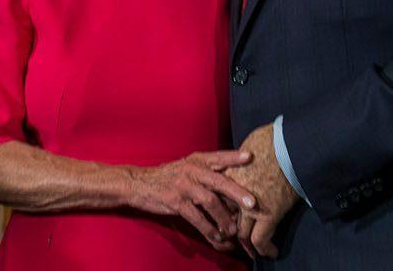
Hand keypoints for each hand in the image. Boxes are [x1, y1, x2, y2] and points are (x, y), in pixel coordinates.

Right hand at [125, 150, 256, 250]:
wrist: (140, 183)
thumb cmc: (169, 176)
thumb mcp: (188, 166)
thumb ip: (208, 171)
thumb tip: (234, 182)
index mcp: (197, 160)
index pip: (219, 156)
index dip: (234, 157)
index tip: (251, 157)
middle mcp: (192, 170)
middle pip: (219, 181)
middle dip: (237, 192)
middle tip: (252, 203)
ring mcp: (183, 186)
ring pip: (209, 201)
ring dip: (224, 218)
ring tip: (234, 230)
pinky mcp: (175, 201)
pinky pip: (196, 217)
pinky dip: (208, 229)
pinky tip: (216, 237)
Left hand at [226, 124, 298, 258]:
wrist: (290, 144)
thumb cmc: (272, 140)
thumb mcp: (248, 146)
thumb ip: (241, 160)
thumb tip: (246, 158)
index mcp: (229, 177)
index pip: (221, 201)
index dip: (224, 212)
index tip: (228, 218)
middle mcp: (235, 195)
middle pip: (227, 220)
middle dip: (230, 232)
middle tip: (234, 241)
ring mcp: (250, 206)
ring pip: (242, 234)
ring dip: (247, 244)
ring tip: (252, 251)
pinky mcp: (268, 214)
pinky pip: (261, 239)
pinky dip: (265, 249)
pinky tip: (271, 253)